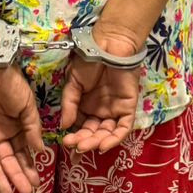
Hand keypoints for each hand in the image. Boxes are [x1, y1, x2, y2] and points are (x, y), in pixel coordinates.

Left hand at [0, 64, 47, 192]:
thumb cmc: (11, 85)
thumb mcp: (28, 107)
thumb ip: (32, 129)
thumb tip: (41, 152)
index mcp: (17, 129)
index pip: (23, 154)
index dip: (29, 168)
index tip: (36, 182)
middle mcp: (2, 135)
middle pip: (9, 161)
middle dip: (17, 177)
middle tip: (26, 192)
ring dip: (2, 177)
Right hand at [59, 24, 144, 154]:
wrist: (108, 47)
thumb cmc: (89, 62)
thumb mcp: (73, 83)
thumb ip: (69, 104)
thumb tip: (64, 126)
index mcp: (87, 106)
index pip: (81, 128)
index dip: (75, 138)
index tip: (66, 146)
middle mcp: (101, 111)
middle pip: (94, 133)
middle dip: (84, 141)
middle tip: (74, 146)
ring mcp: (115, 110)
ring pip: (107, 133)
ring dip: (96, 142)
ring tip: (84, 146)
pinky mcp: (128, 108)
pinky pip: (123, 128)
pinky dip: (114, 139)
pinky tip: (102, 146)